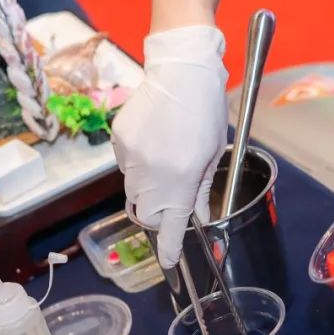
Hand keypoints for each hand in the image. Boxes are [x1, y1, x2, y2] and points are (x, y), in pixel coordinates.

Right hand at [111, 26, 227, 268]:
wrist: (182, 70)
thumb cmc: (206, 110)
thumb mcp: (214, 154)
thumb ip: (203, 190)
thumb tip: (199, 216)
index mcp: (182, 178)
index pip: (172, 225)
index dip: (170, 248)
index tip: (170, 263)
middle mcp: (153, 173)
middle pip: (147, 213)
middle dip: (160, 212)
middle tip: (175, 194)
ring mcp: (132, 157)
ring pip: (134, 191)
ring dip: (149, 188)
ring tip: (166, 159)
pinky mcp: (119, 141)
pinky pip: (125, 166)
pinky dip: (139, 164)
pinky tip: (154, 141)